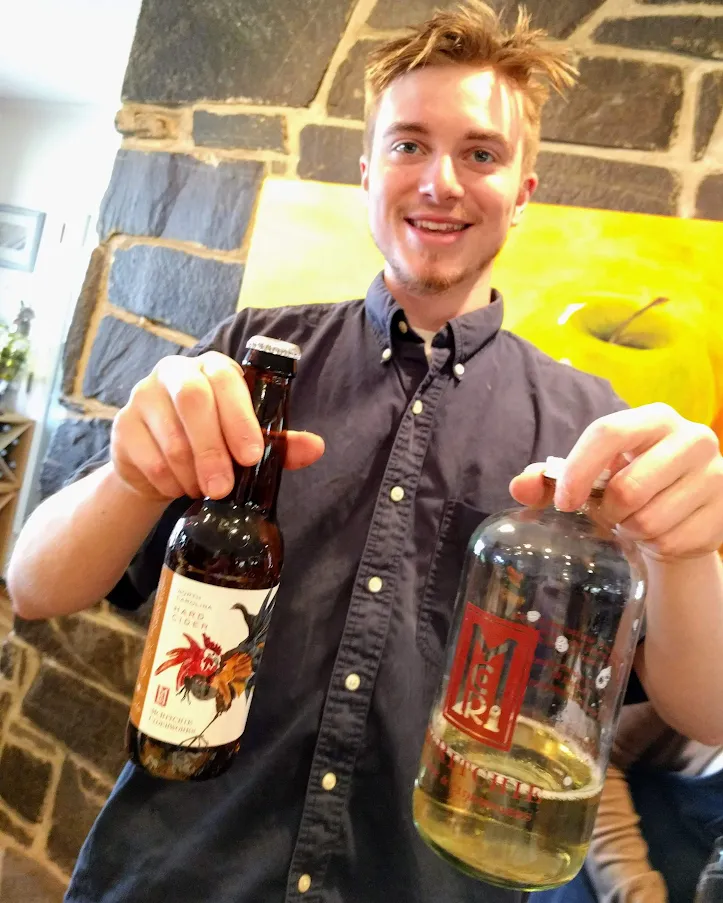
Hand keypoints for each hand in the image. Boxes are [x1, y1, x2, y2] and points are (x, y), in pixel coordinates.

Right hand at [111, 351, 324, 501]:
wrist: (159, 465)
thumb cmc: (212, 444)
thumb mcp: (246, 442)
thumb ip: (279, 444)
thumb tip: (316, 448)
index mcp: (213, 368)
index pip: (226, 380)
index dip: (239, 418)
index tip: (251, 456)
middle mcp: (175, 372)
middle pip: (192, 400)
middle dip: (212, 449)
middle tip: (223, 488)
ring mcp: (143, 395)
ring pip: (170, 436)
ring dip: (191, 473)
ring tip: (205, 490)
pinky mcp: (123, 425)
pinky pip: (148, 459)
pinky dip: (168, 482)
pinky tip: (179, 487)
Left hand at [510, 403, 722, 560]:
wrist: (683, 511)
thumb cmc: (627, 483)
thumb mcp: (590, 474)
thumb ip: (550, 478)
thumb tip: (520, 487)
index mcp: (655, 418)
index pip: (608, 433)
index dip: (579, 470)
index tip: (564, 503)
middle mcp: (693, 438)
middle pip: (629, 486)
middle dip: (608, 511)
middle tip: (608, 514)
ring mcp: (716, 476)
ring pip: (650, 520)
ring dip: (631, 530)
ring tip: (635, 521)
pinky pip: (672, 542)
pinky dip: (654, 547)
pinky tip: (658, 534)